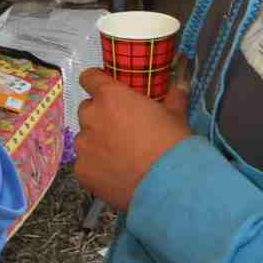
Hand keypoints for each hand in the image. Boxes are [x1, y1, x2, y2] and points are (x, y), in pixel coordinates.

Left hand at [73, 69, 190, 211]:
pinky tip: (116, 175)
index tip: (104, 90)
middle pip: (87, 110)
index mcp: (111, 97)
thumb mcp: (176, 115)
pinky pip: (86, 164)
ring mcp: (83, 145)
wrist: (169, 184)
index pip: (89, 78)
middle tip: (121, 130)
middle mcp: (91, 117)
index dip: (96, 82)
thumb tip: (181, 83)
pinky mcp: (81, 171)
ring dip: (97, 143)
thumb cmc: (173, 143)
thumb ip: (173, 96)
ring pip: (85, 139)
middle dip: (100, 117)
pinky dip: (96, 167)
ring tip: (120, 158)